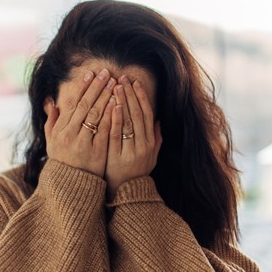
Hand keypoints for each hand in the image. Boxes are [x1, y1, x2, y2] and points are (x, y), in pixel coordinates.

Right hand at [45, 68, 116, 176]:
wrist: (71, 185)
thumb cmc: (63, 161)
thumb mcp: (52, 142)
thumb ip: (51, 122)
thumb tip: (50, 102)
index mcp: (60, 130)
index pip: (72, 103)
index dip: (82, 87)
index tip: (90, 74)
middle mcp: (69, 134)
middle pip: (84, 105)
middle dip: (96, 87)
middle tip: (106, 73)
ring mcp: (82, 142)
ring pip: (94, 114)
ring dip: (105, 96)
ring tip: (114, 83)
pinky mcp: (96, 151)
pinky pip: (104, 129)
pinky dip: (110, 114)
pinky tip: (117, 102)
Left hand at [105, 75, 161, 198]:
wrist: (127, 193)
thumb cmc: (137, 172)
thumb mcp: (151, 156)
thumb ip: (156, 139)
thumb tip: (159, 121)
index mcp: (150, 141)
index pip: (147, 114)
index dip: (141, 97)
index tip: (134, 82)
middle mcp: (143, 145)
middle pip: (137, 114)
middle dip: (130, 94)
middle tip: (122, 78)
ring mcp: (132, 150)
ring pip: (128, 122)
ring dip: (122, 102)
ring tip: (115, 86)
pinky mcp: (118, 157)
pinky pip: (117, 135)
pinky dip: (115, 119)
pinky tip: (112, 106)